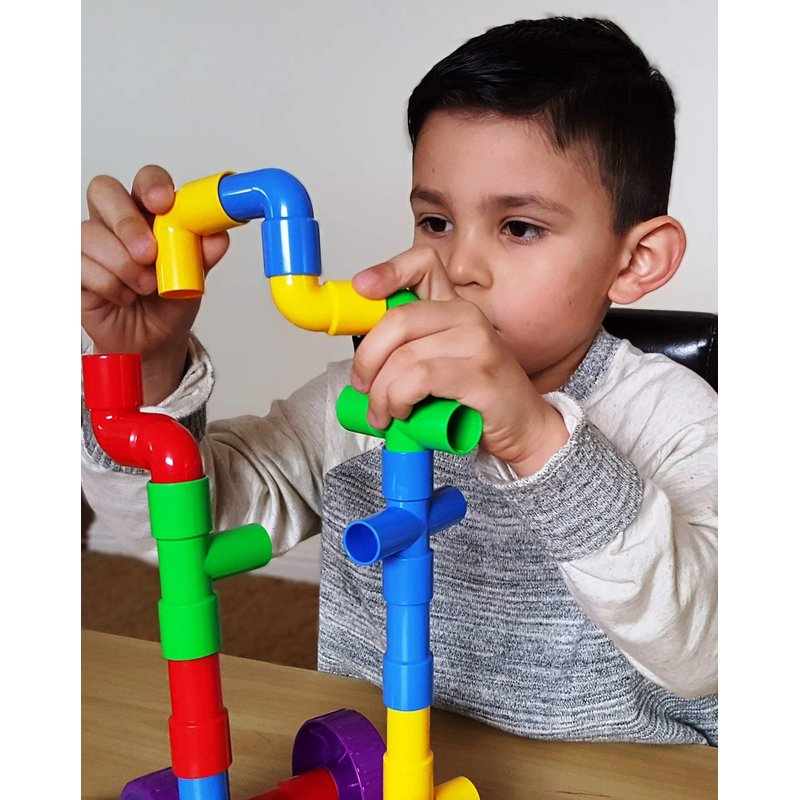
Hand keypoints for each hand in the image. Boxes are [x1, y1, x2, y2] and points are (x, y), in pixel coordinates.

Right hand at [81, 165, 228, 403]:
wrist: (154, 339)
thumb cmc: (170, 301)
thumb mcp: (195, 278)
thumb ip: (204, 254)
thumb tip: (217, 236)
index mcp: (150, 213)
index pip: (146, 180)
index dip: (152, 185)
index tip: (163, 203)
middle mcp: (116, 220)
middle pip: (104, 191)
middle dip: (126, 222)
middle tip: (148, 253)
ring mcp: (91, 242)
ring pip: (92, 234)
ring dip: (123, 266)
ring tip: (145, 288)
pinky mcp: (74, 268)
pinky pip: (80, 264)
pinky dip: (108, 284)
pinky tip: (123, 296)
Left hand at [351, 247, 567, 475]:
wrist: (522, 427)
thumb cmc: (476, 399)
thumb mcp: (439, 364)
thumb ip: (409, 349)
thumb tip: (361, 355)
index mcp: (454, 308)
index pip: (423, 264)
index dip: (388, 271)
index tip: (362, 288)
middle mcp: (467, 316)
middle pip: (398, 319)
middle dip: (367, 359)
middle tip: (363, 388)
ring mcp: (478, 342)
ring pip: (404, 357)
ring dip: (382, 393)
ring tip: (384, 413)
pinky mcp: (480, 373)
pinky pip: (420, 379)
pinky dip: (399, 399)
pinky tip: (402, 413)